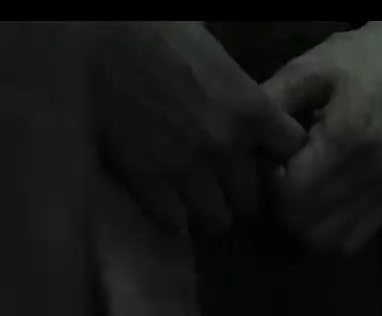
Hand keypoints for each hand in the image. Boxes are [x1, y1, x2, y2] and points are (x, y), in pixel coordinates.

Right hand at [88, 21, 307, 234]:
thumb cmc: (149, 28)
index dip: (277, 156)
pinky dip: (170, 217)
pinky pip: (174, 222)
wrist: (91, 36)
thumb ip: (233, 82)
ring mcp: (188, 169)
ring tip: (189, 199)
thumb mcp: (210, 49)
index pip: (291, 151)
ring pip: (217, 218)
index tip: (262, 156)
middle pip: (253, 196)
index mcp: (251, 109)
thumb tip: (240, 90)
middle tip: (219, 184)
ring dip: (206, 210)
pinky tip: (161, 204)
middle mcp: (228, 146)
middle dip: (237, 191)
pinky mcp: (147, 182)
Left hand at [262, 21, 381, 254]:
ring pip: (329, 242)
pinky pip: (353, 241)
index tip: (267, 159)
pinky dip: (329, 232)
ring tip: (298, 191)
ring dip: (303, 224)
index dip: (267, 184)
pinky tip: (320, 203)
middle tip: (278, 176)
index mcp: (350, 139)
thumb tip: (242, 140)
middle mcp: (374, 174)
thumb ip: (272, 103)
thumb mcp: (309, 68)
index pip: (292, 195)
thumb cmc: (360, 59)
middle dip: (280, 207)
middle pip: (307, 225)